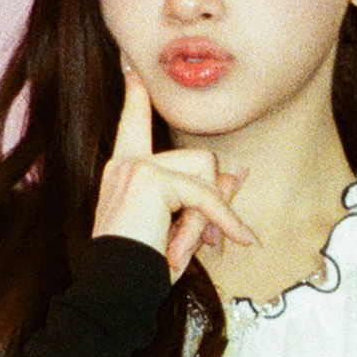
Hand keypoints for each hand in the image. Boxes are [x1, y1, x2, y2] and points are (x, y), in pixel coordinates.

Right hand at [94, 72, 255, 276]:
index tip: (131, 67)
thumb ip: (206, 196)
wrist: (118, 289)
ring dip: (212, 213)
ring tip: (197, 247)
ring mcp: (135, 168)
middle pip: (198, 158)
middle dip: (214, 199)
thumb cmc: (143, 267)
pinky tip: (232, 243)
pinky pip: (204, 195)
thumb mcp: (182, 227)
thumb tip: (238, 171)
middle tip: (214, 241)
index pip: (132, 123)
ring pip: (205, 173)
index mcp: (124, 170)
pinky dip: (223, 220)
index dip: (135, 97)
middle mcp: (126, 163)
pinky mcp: (150, 179)